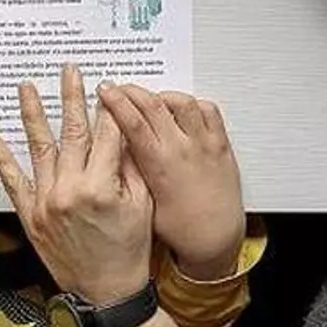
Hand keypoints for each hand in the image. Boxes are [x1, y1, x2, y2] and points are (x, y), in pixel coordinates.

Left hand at [0, 65, 153, 304]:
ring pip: (40, 148)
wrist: (106, 293)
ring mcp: (46, 203)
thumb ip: (131, 167)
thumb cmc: (129, 252)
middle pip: (72, 132)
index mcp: (100, 187)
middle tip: (69, 71)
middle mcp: (69, 191)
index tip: (108, 86)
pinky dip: (2, 158)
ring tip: (28, 88)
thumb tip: (122, 132)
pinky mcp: (31, 216)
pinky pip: (13, 181)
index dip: (108, 108)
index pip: (106, 134)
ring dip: (33, 115)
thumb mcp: (142, 205)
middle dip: (72, 97)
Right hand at [98, 84, 245, 280]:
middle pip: (153, 105)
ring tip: (152, 98)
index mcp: (159, 165)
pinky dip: (193, 103)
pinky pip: (209, 110)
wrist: (215, 239)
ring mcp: (203, 145)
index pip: (133, 122)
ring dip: (162, 95)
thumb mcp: (144, 202)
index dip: (115, 101)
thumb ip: (132, 172)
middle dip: (131, 91)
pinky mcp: (220, 145)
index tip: (105, 91)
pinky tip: (182, 108)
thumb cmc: (180, 230)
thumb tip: (118, 148)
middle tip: (120, 88)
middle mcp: (182, 150)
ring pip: (182, 101)